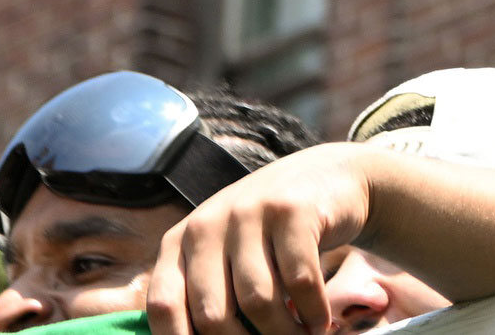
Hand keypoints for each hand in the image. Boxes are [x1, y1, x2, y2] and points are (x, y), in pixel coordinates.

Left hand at [146, 146, 373, 334]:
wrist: (331, 175)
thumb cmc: (271, 230)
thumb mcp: (227, 250)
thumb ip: (206, 291)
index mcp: (180, 240)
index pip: (163, 305)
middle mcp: (208, 223)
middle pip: (212, 313)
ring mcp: (250, 212)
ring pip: (258, 300)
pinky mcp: (294, 209)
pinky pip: (300, 279)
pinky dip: (312, 311)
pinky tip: (321, 323)